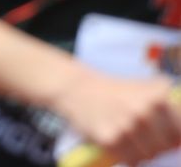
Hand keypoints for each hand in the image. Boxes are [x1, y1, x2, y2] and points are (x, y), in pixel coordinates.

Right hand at [52, 69, 180, 164]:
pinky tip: (118, 140)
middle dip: (158, 144)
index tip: (166, 135)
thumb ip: (171, 106)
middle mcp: (144, 111)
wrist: (77, 89)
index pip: (180, 133)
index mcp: (158, 97)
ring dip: (142, 151)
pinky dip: (127, 155)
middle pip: (167, 146)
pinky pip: (131, 160)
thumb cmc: (116, 91)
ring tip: (129, 136)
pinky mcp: (110, 139)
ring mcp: (127, 126)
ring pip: (150, 155)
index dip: (174, 136)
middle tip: (143, 134)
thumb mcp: (147, 89)